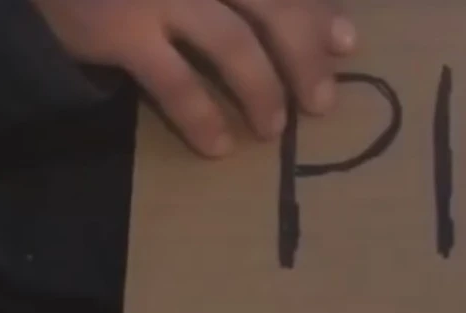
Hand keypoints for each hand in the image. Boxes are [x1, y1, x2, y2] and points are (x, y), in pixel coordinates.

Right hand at [31, 0, 356, 156]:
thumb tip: (327, 30)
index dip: (317, 8)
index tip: (348, 42)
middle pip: (270, 4)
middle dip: (303, 54)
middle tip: (320, 101)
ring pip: (234, 43)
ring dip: (264, 91)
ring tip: (273, 128)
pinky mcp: (118, 28)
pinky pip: (177, 81)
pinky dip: (205, 117)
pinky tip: (219, 145)